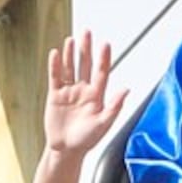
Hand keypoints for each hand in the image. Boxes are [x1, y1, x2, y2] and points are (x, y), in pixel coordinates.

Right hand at [43, 32, 127, 160]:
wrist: (66, 151)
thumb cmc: (86, 140)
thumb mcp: (103, 124)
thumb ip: (114, 106)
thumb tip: (126, 89)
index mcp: (97, 96)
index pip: (101, 72)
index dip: (103, 58)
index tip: (105, 44)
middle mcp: (83, 90)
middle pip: (85, 64)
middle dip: (86, 48)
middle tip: (87, 32)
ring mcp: (69, 91)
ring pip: (70, 67)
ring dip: (70, 53)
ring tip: (72, 40)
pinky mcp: (55, 95)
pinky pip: (55, 77)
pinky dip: (55, 65)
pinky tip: (56, 54)